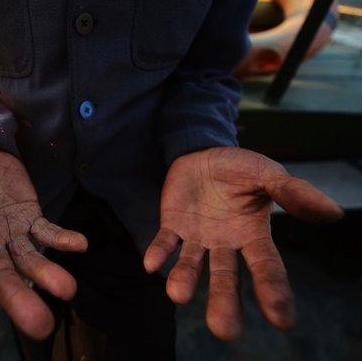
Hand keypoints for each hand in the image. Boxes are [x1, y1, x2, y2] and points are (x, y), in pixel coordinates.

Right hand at [0, 139, 86, 338]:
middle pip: (0, 276)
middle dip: (18, 300)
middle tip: (39, 325)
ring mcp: (9, 233)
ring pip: (28, 261)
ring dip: (46, 275)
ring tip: (67, 289)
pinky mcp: (30, 219)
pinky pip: (47, 232)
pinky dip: (61, 239)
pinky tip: (78, 244)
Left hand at [144, 147, 342, 339]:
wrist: (205, 154)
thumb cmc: (241, 170)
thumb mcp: (268, 175)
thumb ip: (294, 193)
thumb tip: (333, 213)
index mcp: (253, 236)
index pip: (266, 268)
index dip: (273, 290)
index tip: (281, 318)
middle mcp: (225, 244)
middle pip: (225, 277)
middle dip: (224, 301)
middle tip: (223, 329)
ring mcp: (198, 238)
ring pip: (191, 265)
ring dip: (184, 279)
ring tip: (178, 295)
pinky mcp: (173, 225)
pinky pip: (165, 242)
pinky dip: (158, 252)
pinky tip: (150, 263)